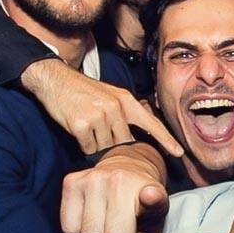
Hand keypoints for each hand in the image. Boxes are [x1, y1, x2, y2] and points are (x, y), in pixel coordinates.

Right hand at [20, 58, 185, 156]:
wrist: (54, 79)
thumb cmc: (82, 91)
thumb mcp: (110, 96)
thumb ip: (124, 114)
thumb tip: (134, 139)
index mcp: (125, 100)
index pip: (150, 123)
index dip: (165, 139)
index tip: (179, 153)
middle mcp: (116, 107)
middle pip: (124, 142)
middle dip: (114, 143)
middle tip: (100, 132)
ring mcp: (99, 116)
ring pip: (105, 147)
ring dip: (96, 143)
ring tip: (87, 126)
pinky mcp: (82, 125)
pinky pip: (88, 147)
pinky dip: (83, 144)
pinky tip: (78, 129)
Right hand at [60, 151, 168, 232]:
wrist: (126, 174)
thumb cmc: (139, 214)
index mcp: (153, 195)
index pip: (152, 198)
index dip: (151, 198)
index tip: (151, 195)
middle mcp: (122, 180)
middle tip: (119, 230)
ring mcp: (94, 177)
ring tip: (105, 221)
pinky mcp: (72, 181)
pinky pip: (68, 228)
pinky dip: (78, 230)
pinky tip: (90, 215)